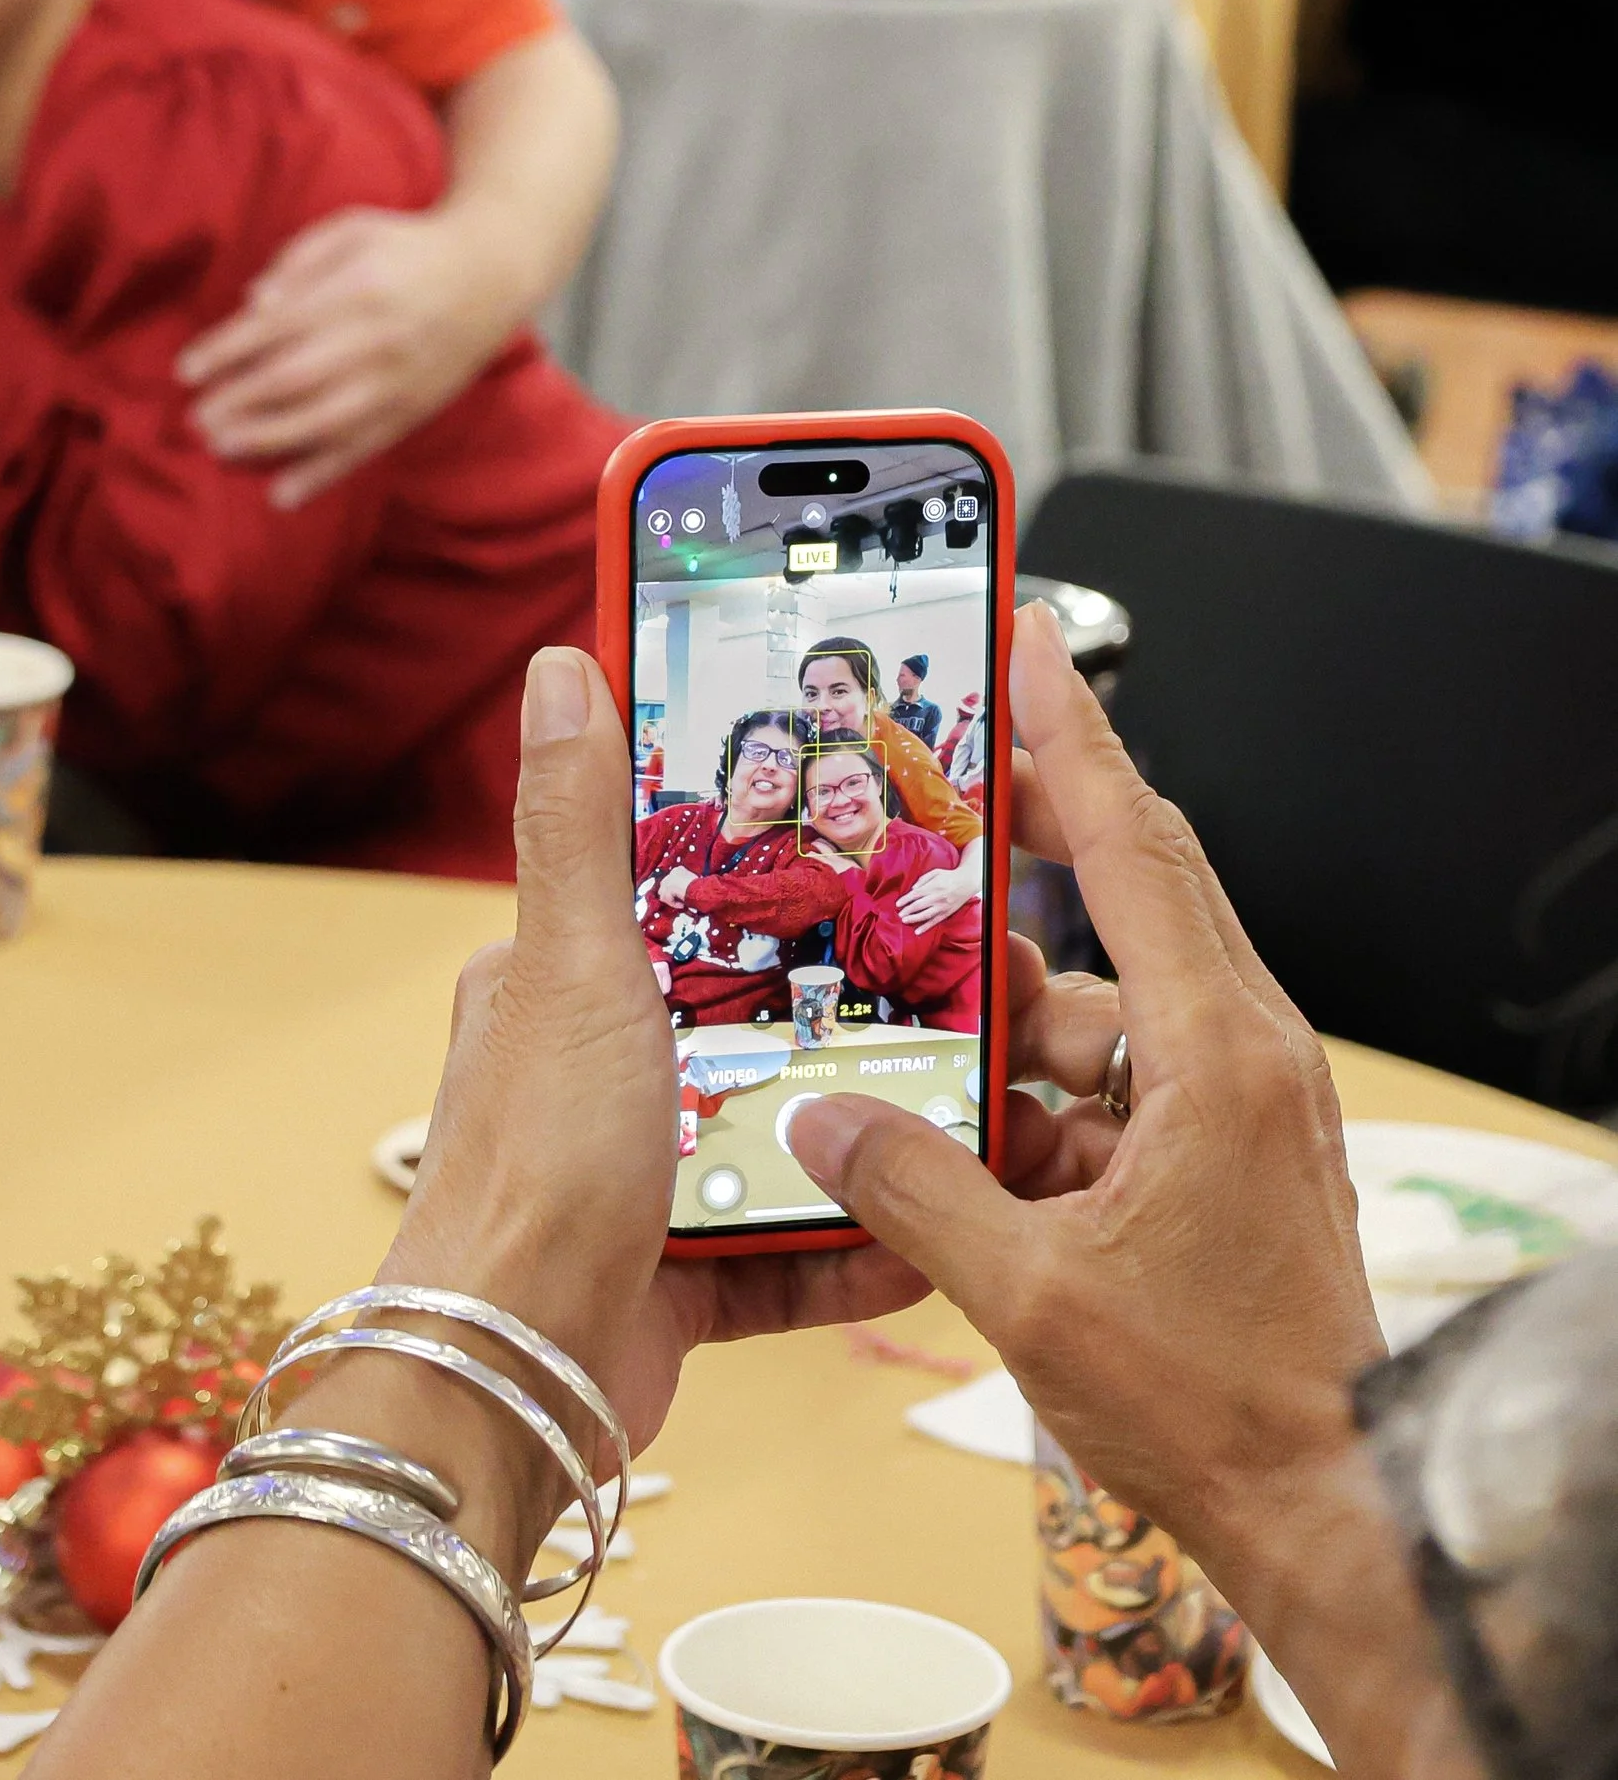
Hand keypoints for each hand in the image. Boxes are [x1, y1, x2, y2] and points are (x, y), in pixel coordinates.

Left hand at [177, 203, 519, 508]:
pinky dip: (322, 474)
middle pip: (297, 377)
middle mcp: (377, 338)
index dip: (228, 350)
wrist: (491, 274)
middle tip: (195, 420)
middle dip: (240, 402)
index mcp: (357, 287)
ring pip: (326, 420)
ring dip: (269, 440)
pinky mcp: (412, 410)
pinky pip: (363, 448)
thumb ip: (300, 262)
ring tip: (220, 451)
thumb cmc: (406, 248)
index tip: (187, 370)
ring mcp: (397, 380)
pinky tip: (281, 495)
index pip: (279, 325)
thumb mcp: (353, 230)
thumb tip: (254, 304)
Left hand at [389, 648, 931, 1472]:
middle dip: (857, 1003)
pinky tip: (930, 1236)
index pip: (681, 883)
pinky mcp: (686, 1274)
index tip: (871, 829)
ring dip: (876, 1129)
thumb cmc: (528, 1167)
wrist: (515, 1375)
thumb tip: (561, 667)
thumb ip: (579, 822)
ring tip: (979, 1106)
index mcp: (566, 978)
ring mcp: (648, 1172)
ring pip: (792, 1129)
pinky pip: (800, 1248)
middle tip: (972, 980)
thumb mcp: (569, 965)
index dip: (771, 856)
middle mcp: (604, 1068)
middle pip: (759, 1010)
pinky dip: (863, 1246)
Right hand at [786, 607, 1389, 1672]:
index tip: (1024, 640)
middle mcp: (1243, 1052)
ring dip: (1017, 1003)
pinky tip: (968, 1139)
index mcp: (1217, 1053)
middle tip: (939, 778)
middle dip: (1034, 826)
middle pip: (1131, 883)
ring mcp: (1240, 1101)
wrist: (1330, 1507)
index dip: (1071, 732)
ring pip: (1109, 993)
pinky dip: (1043, 1086)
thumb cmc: (1220, 1404)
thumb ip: (910, 1191)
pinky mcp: (1224, 1150)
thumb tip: (818, 1127)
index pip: (1134, 843)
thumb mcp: (1030, 1295)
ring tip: (919, 1027)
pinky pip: (1119, 1072)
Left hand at [897, 842, 978, 929]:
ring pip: (925, 915)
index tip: (898, 904)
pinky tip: (918, 931)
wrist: (966, 883)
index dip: (905, 900)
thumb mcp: (935, 872)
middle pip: (918, 906)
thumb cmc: (949, 876)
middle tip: (899, 914)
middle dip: (907, 910)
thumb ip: (923, 879)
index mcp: (932, 887)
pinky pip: (935, 922)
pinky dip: (926, 927)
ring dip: (913, 919)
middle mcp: (936, 898)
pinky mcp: (946, 913)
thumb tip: (913, 888)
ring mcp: (942, 907)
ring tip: (904, 921)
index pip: (915, 895)